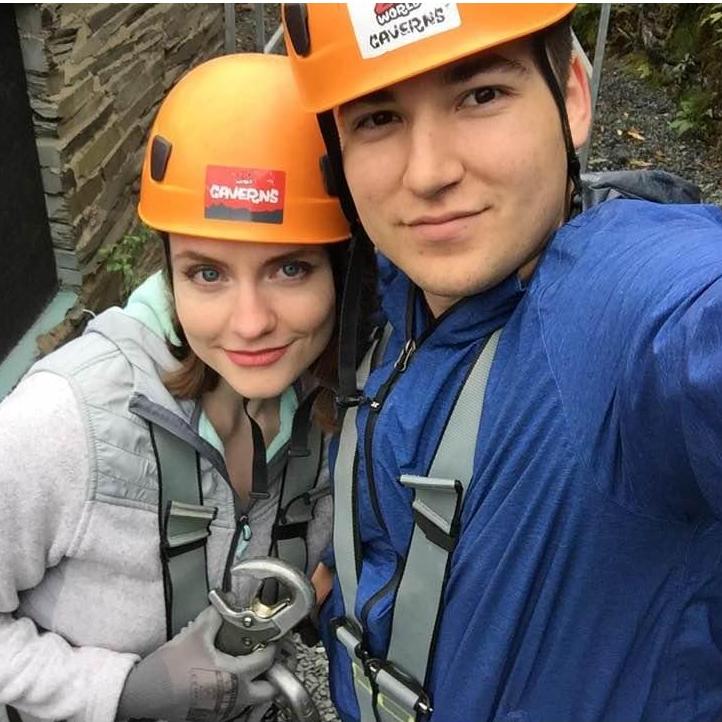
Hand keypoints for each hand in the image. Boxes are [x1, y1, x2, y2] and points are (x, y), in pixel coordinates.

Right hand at [117, 605, 276, 721]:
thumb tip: (224, 606)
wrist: (145, 694)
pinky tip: (230, 676)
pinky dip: (240, 691)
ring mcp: (224, 710)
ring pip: (254, 700)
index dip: (274, 647)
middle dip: (276, 674)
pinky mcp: (212, 715)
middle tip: (271, 658)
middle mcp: (235, 698)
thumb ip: (215, 617)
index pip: (267, 661)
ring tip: (252, 664)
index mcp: (235, 676)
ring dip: (258, 683)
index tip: (274, 638)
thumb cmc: (169, 669)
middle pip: (270, 690)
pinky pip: (236, 704)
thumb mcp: (195, 634)